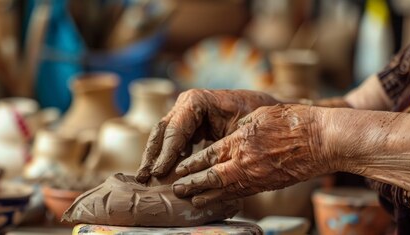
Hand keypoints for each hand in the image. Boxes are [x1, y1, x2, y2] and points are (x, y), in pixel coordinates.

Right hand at [135, 89, 280, 182]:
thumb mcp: (240, 130)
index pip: (174, 130)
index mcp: (197, 100)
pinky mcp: (187, 124)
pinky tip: (160, 174)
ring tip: (144, 179)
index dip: (165, 153)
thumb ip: (218, 146)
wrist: (266, 109)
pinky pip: (172, 141)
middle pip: (161, 131)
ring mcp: (184, 113)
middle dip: (152, 156)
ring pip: (162, 136)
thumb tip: (199, 169)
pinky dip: (165, 157)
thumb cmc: (257, 116)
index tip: (159, 173)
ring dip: (154, 158)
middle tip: (143, 178)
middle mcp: (186, 104)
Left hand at [171, 104, 334, 206]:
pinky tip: (220, 200)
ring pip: (226, 191)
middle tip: (177, 191)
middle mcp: (246, 162)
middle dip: (193, 185)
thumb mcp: (260, 115)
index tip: (178, 170)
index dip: (191, 165)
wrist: (323, 140)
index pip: (209, 156)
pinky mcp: (268, 184)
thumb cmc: (294, 121)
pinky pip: (243, 193)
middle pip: (212, 178)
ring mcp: (258, 176)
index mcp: (241, 141)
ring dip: (208, 197)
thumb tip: (231, 133)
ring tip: (193, 201)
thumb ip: (241, 127)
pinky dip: (228, 198)